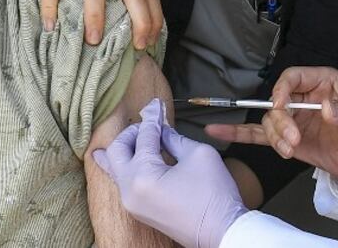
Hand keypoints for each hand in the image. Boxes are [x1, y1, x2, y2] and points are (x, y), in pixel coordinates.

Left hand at [92, 99, 246, 247]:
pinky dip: (128, 167)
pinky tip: (132, 158)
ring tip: (134, 136)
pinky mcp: (140, 212)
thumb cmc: (214, 195)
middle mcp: (130, 191)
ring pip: (115, 169)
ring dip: (125, 150)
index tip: (156, 104)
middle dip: (130, 133)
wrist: (222, 232)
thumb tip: (162, 130)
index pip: (144, 137)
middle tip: (148, 124)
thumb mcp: (198, 154)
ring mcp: (132, 204)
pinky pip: (124, 183)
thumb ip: (174, 138)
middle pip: (116, 151)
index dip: (152, 117)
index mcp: (143, 175)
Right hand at [205, 67, 337, 183]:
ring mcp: (294, 119)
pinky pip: (259, 135)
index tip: (283, 107)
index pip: (293, 77)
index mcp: (322, 82)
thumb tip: (328, 109)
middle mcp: (304, 97)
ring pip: (269, 122)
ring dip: (275, 137)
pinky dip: (238, 134)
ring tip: (290, 151)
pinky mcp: (287, 139)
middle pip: (277, 102)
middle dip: (281, 123)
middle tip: (293, 141)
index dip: (283, 90)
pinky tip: (217, 131)